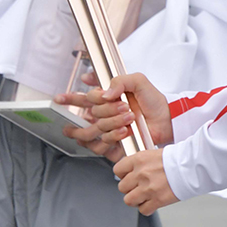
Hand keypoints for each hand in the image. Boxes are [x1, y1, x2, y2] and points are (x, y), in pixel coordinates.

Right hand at [57, 72, 173, 161]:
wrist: (166, 119)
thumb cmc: (153, 101)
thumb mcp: (138, 81)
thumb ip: (119, 80)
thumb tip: (104, 93)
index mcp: (106, 99)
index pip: (82, 98)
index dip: (70, 98)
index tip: (59, 99)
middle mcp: (104, 115)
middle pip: (90, 113)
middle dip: (107, 108)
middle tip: (124, 105)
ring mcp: (107, 131)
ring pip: (95, 128)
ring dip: (112, 121)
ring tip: (129, 117)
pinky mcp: (113, 145)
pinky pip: (101, 144)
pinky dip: (112, 137)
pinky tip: (124, 132)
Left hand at [114, 149, 178, 215]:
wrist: (192, 166)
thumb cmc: (176, 159)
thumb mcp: (153, 154)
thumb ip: (140, 163)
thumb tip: (131, 172)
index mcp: (138, 160)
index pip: (117, 170)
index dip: (122, 175)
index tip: (128, 177)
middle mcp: (140, 174)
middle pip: (122, 187)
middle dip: (129, 188)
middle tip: (138, 187)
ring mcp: (147, 188)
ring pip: (129, 200)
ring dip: (136, 200)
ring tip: (144, 196)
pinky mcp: (157, 201)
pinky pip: (143, 210)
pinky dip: (147, 208)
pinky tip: (152, 202)